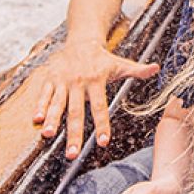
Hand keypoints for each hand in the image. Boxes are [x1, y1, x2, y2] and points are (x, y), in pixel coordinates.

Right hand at [32, 40, 159, 158]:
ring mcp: (63, 81)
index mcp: (96, 80)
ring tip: (48, 136)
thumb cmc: (102, 58)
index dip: (102, 125)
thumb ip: (137, 70)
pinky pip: (44, 94)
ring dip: (52, 120)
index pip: (100, 106)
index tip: (103, 142)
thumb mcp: (120, 63)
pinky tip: (37, 119)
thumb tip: (157, 69)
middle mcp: (79, 82)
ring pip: (57, 103)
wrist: (81, 40)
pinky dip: (40, 106)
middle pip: (77, 111)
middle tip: (72, 154)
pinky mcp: (50, 79)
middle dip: (74, 134)